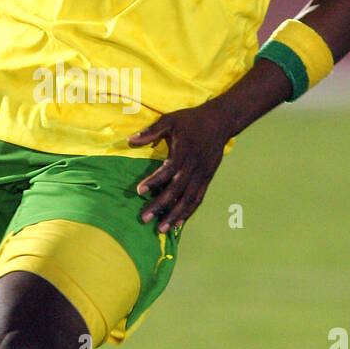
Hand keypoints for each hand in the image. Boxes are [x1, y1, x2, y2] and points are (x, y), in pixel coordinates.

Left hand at [128, 99, 231, 231]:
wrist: (220, 121)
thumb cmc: (191, 120)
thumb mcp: (170, 120)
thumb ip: (151, 131)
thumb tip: (129, 141)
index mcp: (183, 152)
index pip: (167, 171)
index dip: (154, 182)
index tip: (139, 191)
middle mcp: (193, 167)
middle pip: (176, 190)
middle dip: (160, 206)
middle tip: (144, 219)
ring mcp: (203, 174)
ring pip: (188, 199)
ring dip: (175, 215)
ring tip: (161, 228)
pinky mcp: (208, 178)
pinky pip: (198, 198)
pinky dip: (188, 212)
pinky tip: (178, 222)